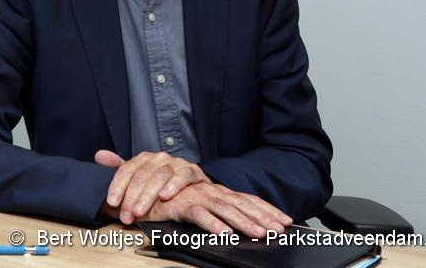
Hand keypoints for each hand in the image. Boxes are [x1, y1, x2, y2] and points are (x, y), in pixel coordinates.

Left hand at [95, 150, 209, 223]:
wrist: (194, 188)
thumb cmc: (162, 185)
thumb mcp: (140, 178)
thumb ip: (120, 169)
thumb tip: (99, 155)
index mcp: (144, 159)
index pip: (126, 169)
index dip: (117, 186)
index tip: (112, 203)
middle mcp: (159, 158)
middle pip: (142, 175)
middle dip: (132, 197)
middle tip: (126, 215)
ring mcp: (176, 163)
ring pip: (160, 176)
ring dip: (148, 195)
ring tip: (140, 211)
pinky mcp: (192, 170)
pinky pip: (183, 176)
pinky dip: (174, 186)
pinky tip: (165, 197)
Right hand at [143, 182, 292, 236]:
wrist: (139, 191)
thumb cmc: (169, 200)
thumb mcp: (197, 205)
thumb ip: (216, 212)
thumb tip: (239, 225)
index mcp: (216, 192)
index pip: (246, 199)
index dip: (267, 209)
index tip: (285, 220)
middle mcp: (209, 191)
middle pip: (241, 204)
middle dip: (262, 217)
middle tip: (279, 230)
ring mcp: (196, 196)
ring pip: (224, 209)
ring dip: (243, 222)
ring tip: (259, 234)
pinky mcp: (180, 204)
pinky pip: (199, 215)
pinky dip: (213, 225)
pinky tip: (225, 235)